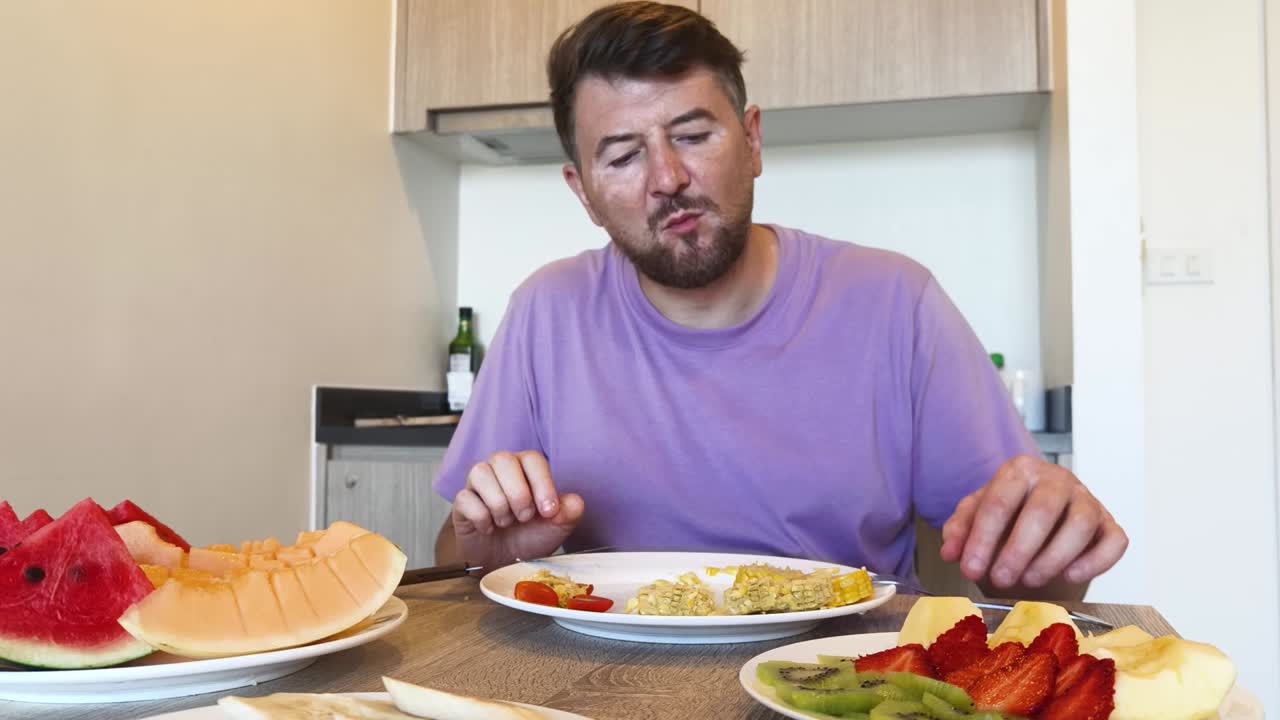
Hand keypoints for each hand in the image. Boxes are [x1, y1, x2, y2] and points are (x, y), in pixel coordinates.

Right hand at [450, 450, 584, 572]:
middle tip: (525, 518)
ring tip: (506, 522)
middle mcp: (500, 469)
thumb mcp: (556, 528)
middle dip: (518, 493)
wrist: (504, 561)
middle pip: (503, 459)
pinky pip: (465, 498)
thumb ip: (569, 513)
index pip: (532, 459)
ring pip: (480, 473)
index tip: (549, 511)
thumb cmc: (529, 537)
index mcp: (525, 469)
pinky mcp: (462, 501)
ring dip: (498, 504)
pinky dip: (481, 517)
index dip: (542, 483)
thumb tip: (575, 503)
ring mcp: (478, 483)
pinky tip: (489, 529)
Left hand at [939, 455, 1127, 589]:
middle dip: (1018, 551)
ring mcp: (1087, 499)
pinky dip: (1095, 562)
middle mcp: (1057, 478)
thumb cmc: (1006, 515)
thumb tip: (951, 552)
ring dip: (1053, 558)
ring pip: (1081, 525)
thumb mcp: (976, 515)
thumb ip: (960, 529)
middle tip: (1000, 580)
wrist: (1041, 517)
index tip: (970, 570)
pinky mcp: (1110, 524)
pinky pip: (1114, 541)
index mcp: (1020, 470)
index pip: (999, 501)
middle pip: (1042, 510)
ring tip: (1029, 580)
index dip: (982, 539)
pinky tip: (1069, 577)